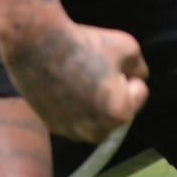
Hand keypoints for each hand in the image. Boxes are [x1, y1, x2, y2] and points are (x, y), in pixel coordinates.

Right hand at [0, 16, 148, 142]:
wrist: (37, 45)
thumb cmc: (86, 44)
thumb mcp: (128, 47)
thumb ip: (139, 68)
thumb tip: (135, 80)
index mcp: (119, 114)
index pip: (140, 91)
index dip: (127, 71)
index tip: (107, 61)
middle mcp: (96, 131)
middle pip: (119, 108)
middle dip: (114, 90)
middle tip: (93, 69)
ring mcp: (72, 132)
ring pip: (98, 114)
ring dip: (95, 99)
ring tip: (79, 75)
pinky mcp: (53, 127)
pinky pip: (77, 116)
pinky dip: (75, 103)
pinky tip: (64, 83)